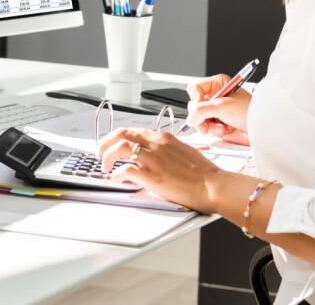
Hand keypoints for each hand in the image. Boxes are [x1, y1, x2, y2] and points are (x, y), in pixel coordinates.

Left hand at [97, 128, 229, 212]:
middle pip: (121, 133)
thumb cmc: (203, 173)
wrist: (213, 185)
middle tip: (100, 153)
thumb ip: (166, 151)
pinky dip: (116, 175)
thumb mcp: (183, 152)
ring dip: (107, 156)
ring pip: (119, 147)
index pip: (133, 130)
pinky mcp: (152, 176)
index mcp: (164, 138)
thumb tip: (154, 157)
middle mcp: (156, 144)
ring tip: (105, 166)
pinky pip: (125, 170)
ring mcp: (154, 159)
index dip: (118, 137)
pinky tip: (115, 180)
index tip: (112, 145)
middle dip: (105, 142)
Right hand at [185, 74, 251, 145]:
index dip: (194, 98)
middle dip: (200, 116)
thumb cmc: (249, 111)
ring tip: (220, 126)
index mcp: (217, 85)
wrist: (261, 128)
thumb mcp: (222, 106)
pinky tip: (224, 130)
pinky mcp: (217, 125)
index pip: (194, 88)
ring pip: (198, 119)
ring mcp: (215, 112)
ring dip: (208, 125)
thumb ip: (201, 110)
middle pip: (193, 106)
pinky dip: (213, 131)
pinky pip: (206, 129)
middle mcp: (215, 97)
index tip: (199, 106)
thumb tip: (190, 118)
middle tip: (208, 120)